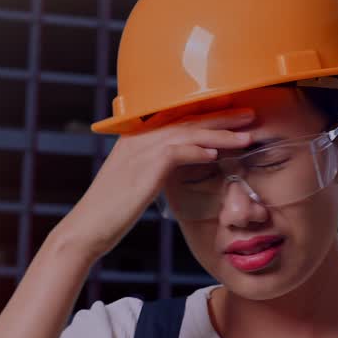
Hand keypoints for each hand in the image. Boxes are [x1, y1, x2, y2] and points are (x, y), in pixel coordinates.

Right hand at [55, 108, 255, 259]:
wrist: (87, 228)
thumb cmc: (111, 211)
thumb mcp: (135, 181)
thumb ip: (156, 168)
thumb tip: (182, 164)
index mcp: (135, 137)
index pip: (177, 117)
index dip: (206, 112)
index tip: (232, 110)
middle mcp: (138, 137)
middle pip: (186, 120)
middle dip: (221, 116)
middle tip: (250, 114)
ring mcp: (140, 150)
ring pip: (187, 133)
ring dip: (220, 133)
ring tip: (247, 135)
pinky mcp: (144, 168)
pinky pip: (177, 152)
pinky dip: (198, 151)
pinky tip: (216, 153)